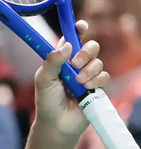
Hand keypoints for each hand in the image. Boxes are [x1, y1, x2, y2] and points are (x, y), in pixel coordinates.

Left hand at [34, 20, 109, 137]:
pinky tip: (86, 88)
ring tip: (77, 83)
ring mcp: (88, 76)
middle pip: (90, 47)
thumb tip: (67, 45)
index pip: (71, 39)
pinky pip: (104, 76)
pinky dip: (96, 80)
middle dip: (85, 52)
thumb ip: (53, 60)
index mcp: (61, 59)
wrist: (57, 123)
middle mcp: (76, 65)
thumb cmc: (47, 100)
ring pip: (97, 62)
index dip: (78, 30)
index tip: (81, 25)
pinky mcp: (98, 88)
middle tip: (75, 64)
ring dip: (88, 71)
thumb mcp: (43, 78)